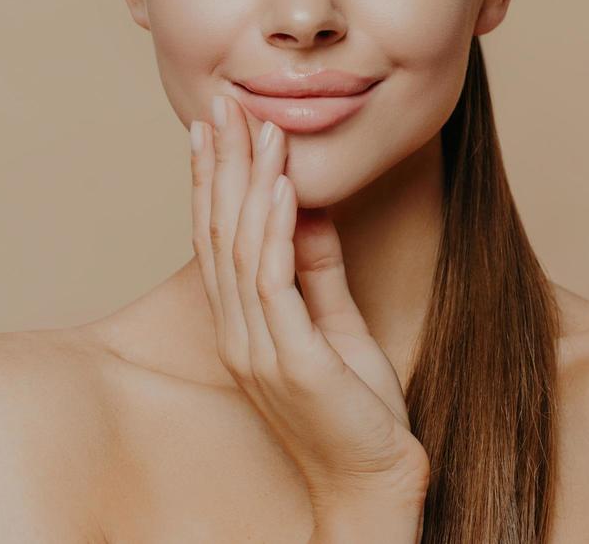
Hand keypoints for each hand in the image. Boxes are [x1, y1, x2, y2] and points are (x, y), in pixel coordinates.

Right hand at [189, 94, 430, 515]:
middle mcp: (238, 334)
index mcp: (242, 326)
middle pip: (218, 233)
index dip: (214, 180)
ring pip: (242, 249)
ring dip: (249, 183)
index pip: (217, 238)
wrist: (374, 483)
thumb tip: (305, 209)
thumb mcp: (336, 325)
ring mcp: (259, 349)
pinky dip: (276, 231)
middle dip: (221, 166)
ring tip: (258, 130)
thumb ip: (318, 270)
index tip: (215, 127)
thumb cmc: (357, 412)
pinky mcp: (292, 362)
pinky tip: (281, 190)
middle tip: (222, 106)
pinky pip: (275, 284)